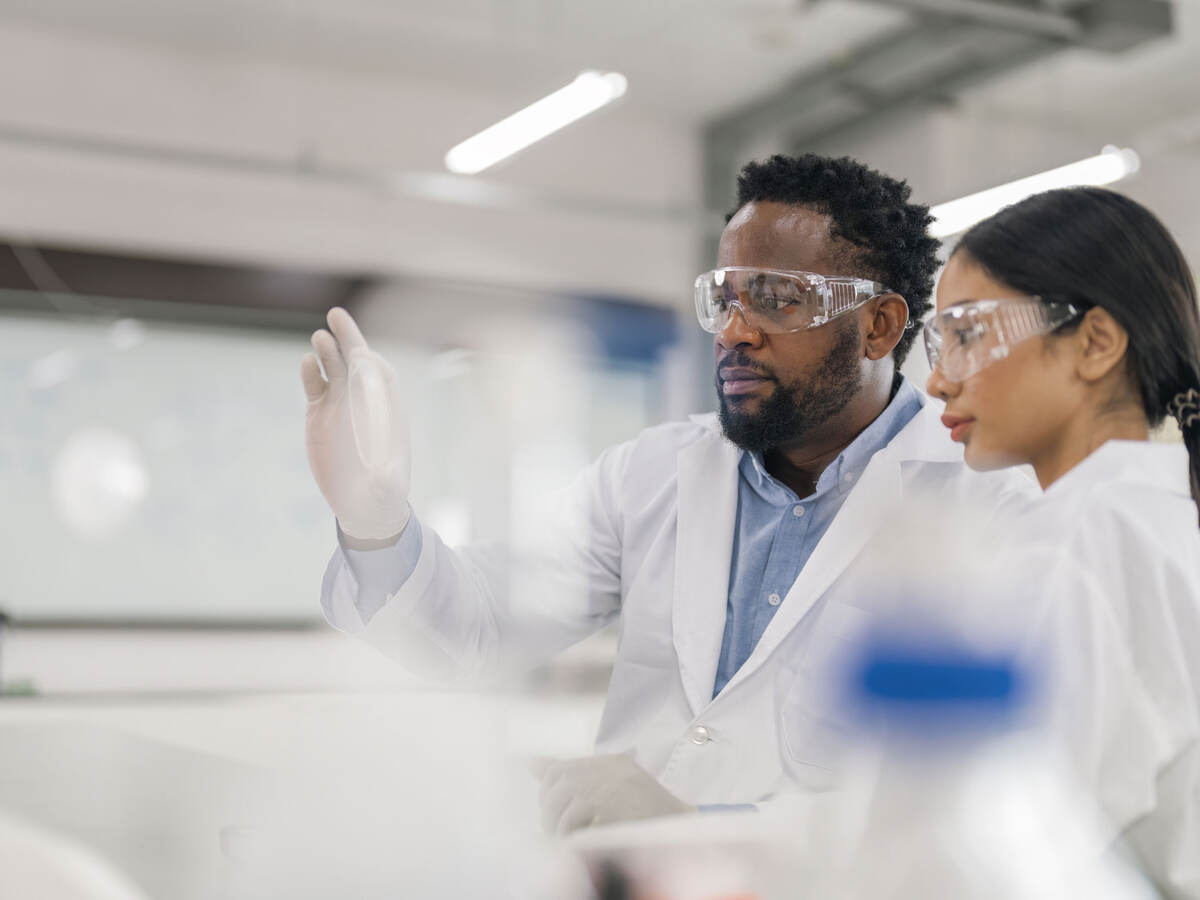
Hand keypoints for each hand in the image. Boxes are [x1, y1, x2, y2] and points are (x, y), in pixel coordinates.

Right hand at [301, 307, 410, 540]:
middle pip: (356, 361)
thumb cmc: (382, 494)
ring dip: (328, 351)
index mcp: (385, 410)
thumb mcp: (386, 489)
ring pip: (334, 368)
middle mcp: (363, 401)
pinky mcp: (319, 412)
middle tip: (336, 315)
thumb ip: (384, 480)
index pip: (382, 375)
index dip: (372, 362)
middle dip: (349, 338)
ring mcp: (340, 404)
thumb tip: (381, 473)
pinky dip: (310, 373)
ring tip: (320, 338)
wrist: (362, 502)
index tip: (363, 355)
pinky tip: (307, 363)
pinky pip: (315, 385)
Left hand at [533, 754, 696, 834]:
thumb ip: (573, 772)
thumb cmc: (647, 812)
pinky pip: (574, 829)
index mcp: (608, 762)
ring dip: (561, 834)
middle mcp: (605, 772)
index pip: (557, 772)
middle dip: (551, 818)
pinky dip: (572, 842)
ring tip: (571, 845)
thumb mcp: (615, 782)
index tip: (554, 815)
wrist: (681, 833)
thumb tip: (529, 761)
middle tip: (558, 836)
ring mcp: (606, 791)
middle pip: (555, 792)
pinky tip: (583, 847)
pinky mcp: (608, 814)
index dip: (549, 796)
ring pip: (562, 813)